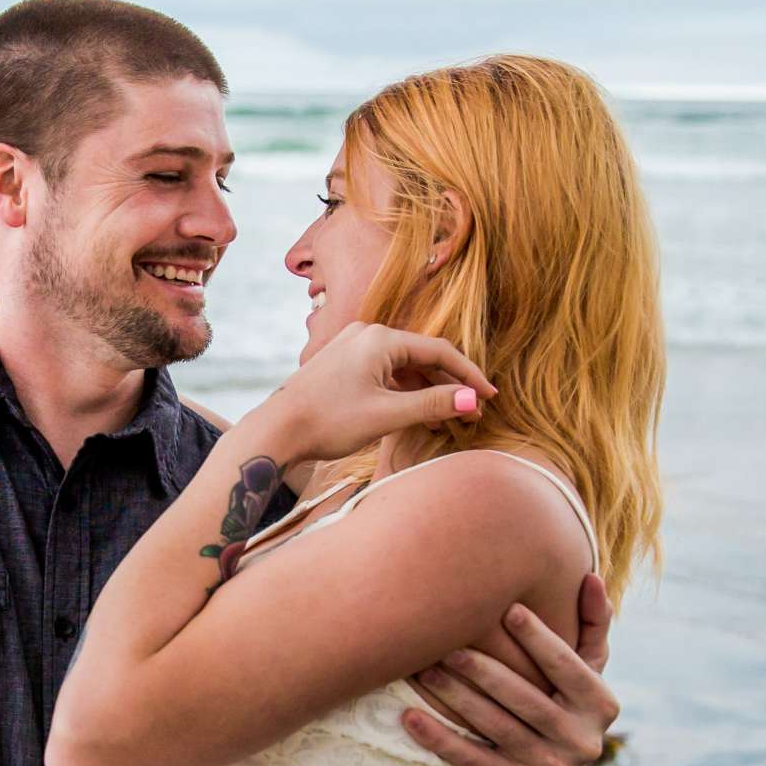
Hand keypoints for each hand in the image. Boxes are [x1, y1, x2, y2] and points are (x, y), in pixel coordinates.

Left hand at [249, 323, 491, 461]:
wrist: (276, 431)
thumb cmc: (328, 421)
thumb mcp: (387, 415)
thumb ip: (433, 404)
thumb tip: (473, 401)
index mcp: (380, 338)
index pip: (440, 351)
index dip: (469, 376)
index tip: (489, 398)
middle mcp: (366, 334)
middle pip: (422, 357)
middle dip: (449, 386)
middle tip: (472, 415)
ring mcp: (351, 348)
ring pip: (403, 367)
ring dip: (427, 391)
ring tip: (447, 421)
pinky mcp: (342, 364)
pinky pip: (384, 373)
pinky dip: (403, 392)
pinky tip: (416, 416)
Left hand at [403, 577, 617, 765]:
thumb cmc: (560, 701)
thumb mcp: (585, 669)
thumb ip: (592, 624)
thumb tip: (589, 577)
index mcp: (601, 705)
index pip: (567, 666)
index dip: (539, 638)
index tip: (506, 610)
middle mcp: (582, 740)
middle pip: (526, 698)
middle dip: (484, 669)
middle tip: (448, 644)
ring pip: (495, 727)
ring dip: (455, 698)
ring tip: (423, 670)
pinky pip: (471, 759)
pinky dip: (439, 739)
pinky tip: (409, 718)